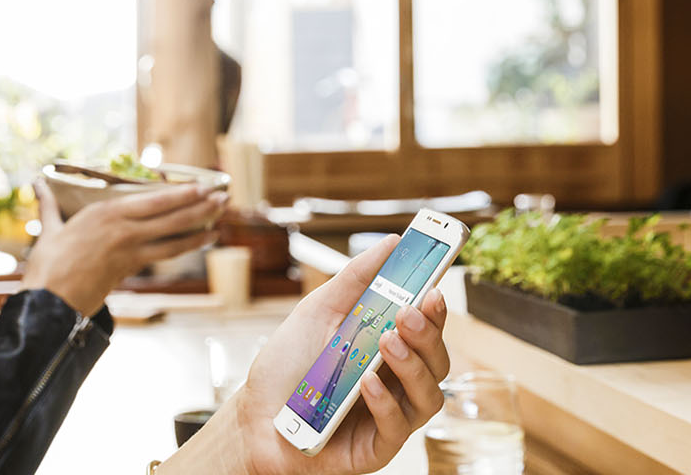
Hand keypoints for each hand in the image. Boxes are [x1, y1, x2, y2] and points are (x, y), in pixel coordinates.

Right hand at [21, 180, 226, 313]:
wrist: (51, 300)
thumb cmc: (47, 264)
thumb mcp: (49, 229)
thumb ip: (48, 204)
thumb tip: (37, 182)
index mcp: (106, 212)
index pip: (154, 200)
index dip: (182, 193)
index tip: (201, 186)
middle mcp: (124, 228)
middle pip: (171, 215)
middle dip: (201, 205)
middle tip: (224, 196)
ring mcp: (131, 250)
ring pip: (175, 236)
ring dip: (201, 225)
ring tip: (222, 216)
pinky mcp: (132, 268)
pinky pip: (167, 254)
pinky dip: (188, 245)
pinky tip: (204, 238)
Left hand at [166, 235, 452, 474]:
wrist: (252, 417)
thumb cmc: (287, 367)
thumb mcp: (317, 313)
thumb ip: (355, 279)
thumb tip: (391, 243)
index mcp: (389, 350)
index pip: (428, 330)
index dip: (436, 311)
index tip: (432, 289)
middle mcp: (397, 383)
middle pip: (437, 362)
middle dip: (428, 335)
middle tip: (407, 313)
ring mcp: (390, 417)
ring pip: (428, 396)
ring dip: (413, 366)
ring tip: (387, 342)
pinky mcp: (376, 448)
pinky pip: (397, 427)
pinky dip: (385, 402)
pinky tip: (367, 383)